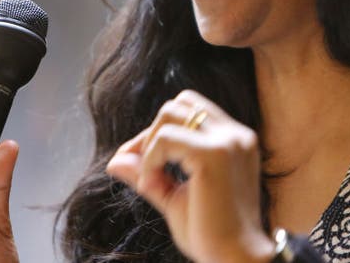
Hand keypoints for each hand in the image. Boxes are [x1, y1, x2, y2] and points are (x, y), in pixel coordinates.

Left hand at [106, 90, 275, 262]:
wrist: (235, 258)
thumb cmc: (212, 233)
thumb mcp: (175, 197)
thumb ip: (149, 175)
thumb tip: (114, 161)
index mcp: (234, 140)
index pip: (190, 110)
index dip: (158, 132)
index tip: (141, 165)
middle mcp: (235, 134)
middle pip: (179, 103)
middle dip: (152, 132)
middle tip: (142, 170)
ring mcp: (227, 141)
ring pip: (171, 112)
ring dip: (150, 142)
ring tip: (150, 179)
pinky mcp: (214, 154)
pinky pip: (166, 137)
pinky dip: (151, 157)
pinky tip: (151, 184)